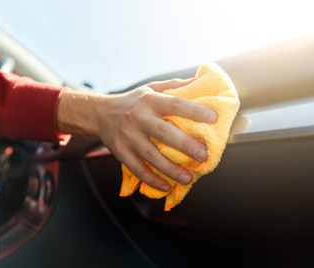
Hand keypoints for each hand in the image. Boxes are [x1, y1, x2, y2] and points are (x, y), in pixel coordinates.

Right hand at [57, 78, 217, 191]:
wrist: (100, 113)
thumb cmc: (133, 101)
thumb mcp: (151, 88)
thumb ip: (175, 86)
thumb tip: (201, 80)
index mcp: (150, 100)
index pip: (175, 104)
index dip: (195, 110)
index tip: (213, 118)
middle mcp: (138, 117)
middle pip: (163, 132)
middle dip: (185, 144)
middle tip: (203, 155)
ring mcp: (128, 136)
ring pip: (150, 155)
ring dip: (170, 168)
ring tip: (188, 177)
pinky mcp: (120, 151)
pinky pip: (137, 168)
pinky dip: (151, 179)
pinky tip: (166, 186)